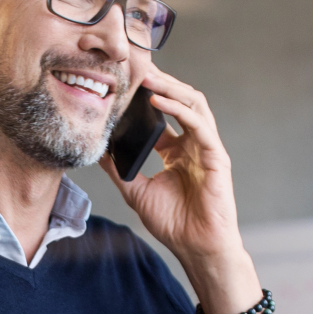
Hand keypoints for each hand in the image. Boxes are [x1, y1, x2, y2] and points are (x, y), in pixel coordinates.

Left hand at [100, 69, 290, 313]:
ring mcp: (206, 148)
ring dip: (170, 87)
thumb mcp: (136, 190)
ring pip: (192, 104)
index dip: (144, 96)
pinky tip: (160, 101)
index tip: (122, 80)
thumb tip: (96, 148)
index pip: (161, 113)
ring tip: (147, 76)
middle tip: (135, 65)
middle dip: (158, 82)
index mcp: (176, 150)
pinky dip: (180, 110)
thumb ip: (119, 168)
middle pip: (178, 100)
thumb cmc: (173, 223)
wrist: (196, 248)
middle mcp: (192, 144)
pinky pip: (199, 125)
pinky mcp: (216, 157)